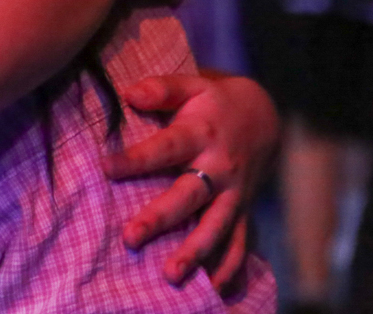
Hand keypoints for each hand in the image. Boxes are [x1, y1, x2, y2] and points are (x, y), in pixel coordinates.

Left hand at [106, 71, 279, 289]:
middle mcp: (219, 167)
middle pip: (188, 195)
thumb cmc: (216, 100)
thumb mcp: (194, 84)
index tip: (105, 167)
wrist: (267, 115)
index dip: (136, 158)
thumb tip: (129, 94)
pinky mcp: (243, 209)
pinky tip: (216, 289)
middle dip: (160, 218)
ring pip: (215, 226)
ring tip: (170, 274)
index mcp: (201, 133)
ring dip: (194, 252)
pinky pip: (240, 241)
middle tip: (130, 237)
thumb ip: (163, 88)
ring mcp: (233, 193)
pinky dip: (230, 266)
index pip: (165, 147)